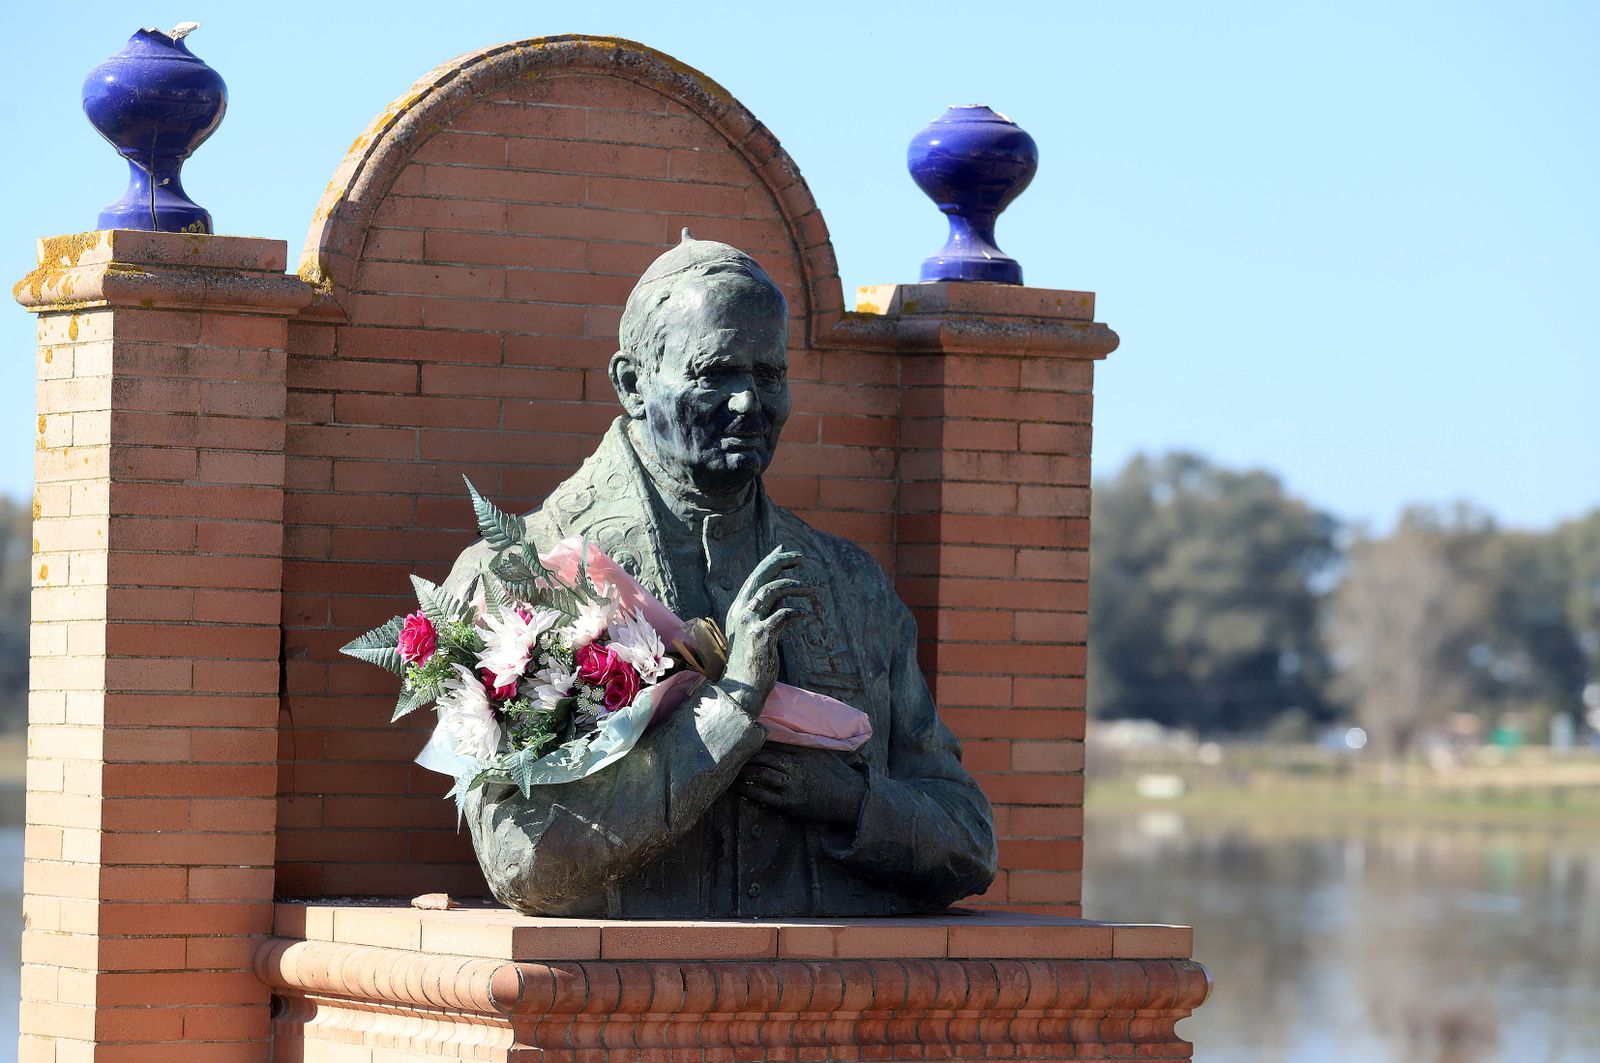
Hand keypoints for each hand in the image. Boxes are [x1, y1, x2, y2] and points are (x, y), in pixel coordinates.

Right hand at [720, 546, 810, 717]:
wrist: (740, 688)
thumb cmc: (749, 661)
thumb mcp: (754, 632)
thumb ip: (765, 613)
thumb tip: (783, 598)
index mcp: (738, 609)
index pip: (754, 578)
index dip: (770, 563)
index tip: (784, 552)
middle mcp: (740, 612)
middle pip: (760, 577)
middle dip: (780, 563)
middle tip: (800, 557)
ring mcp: (749, 623)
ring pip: (771, 591)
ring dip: (792, 585)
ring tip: (809, 589)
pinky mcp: (761, 636)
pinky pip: (783, 615)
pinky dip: (796, 612)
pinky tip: (805, 615)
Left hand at [735, 745, 867, 828]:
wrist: (849, 797)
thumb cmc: (835, 774)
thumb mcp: (820, 753)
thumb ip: (802, 745)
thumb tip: (783, 735)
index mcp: (801, 753)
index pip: (771, 746)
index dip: (753, 745)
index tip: (739, 742)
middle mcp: (794, 767)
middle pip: (762, 759)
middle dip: (744, 758)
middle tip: (727, 756)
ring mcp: (792, 786)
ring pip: (761, 776)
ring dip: (743, 774)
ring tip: (728, 772)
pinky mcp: (790, 803)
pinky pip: (765, 796)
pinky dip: (750, 791)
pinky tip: (739, 789)